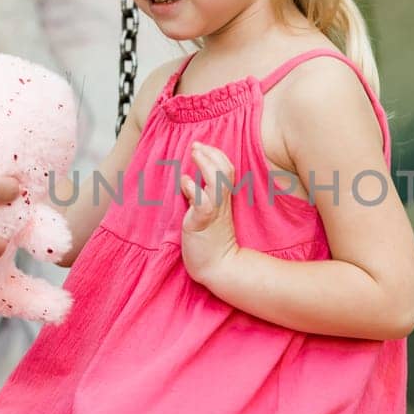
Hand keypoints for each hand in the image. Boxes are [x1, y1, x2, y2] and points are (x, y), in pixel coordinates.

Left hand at [178, 141, 240, 284]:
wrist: (220, 268)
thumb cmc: (212, 244)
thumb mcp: (209, 216)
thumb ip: (202, 197)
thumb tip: (189, 180)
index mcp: (224, 200)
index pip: (227, 170)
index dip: (216, 155)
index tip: (202, 147)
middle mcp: (222, 203)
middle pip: (225, 170)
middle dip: (211, 153)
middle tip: (196, 145)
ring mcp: (214, 211)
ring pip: (217, 180)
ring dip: (205, 163)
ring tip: (194, 152)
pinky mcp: (203, 222)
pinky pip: (202, 201)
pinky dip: (193, 188)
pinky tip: (185, 181)